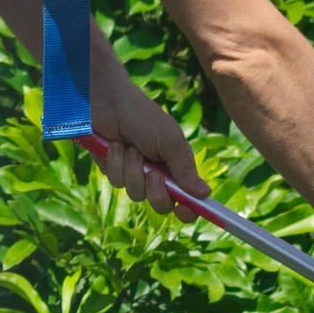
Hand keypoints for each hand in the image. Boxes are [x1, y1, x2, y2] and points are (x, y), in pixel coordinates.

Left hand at [74, 61, 204, 208]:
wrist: (108, 102)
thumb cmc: (142, 116)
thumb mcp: (169, 140)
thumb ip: (185, 169)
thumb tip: (205, 194)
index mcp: (176, 167)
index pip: (186, 199)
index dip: (187, 210)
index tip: (183, 209)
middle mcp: (157, 174)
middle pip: (161, 205)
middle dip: (156, 192)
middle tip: (153, 174)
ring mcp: (134, 173)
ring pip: (136, 195)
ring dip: (133, 171)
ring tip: (130, 148)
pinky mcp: (113, 170)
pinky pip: (116, 183)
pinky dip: (116, 164)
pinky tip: (115, 146)